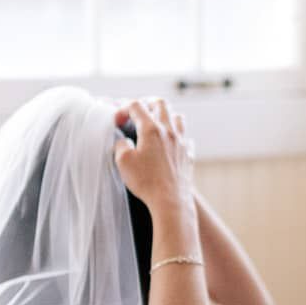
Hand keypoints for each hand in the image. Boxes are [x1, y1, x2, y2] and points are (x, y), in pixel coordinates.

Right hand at [113, 99, 195, 220]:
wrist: (171, 200)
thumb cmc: (146, 181)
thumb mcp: (123, 162)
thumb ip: (120, 145)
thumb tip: (123, 141)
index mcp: (151, 129)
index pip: (136, 106)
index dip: (123, 109)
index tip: (117, 121)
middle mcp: (169, 131)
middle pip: (161, 103)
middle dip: (147, 103)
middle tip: (138, 112)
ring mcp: (181, 142)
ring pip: (177, 117)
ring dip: (165, 116)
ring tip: (155, 124)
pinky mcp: (188, 154)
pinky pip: (185, 137)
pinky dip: (176, 135)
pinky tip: (170, 144)